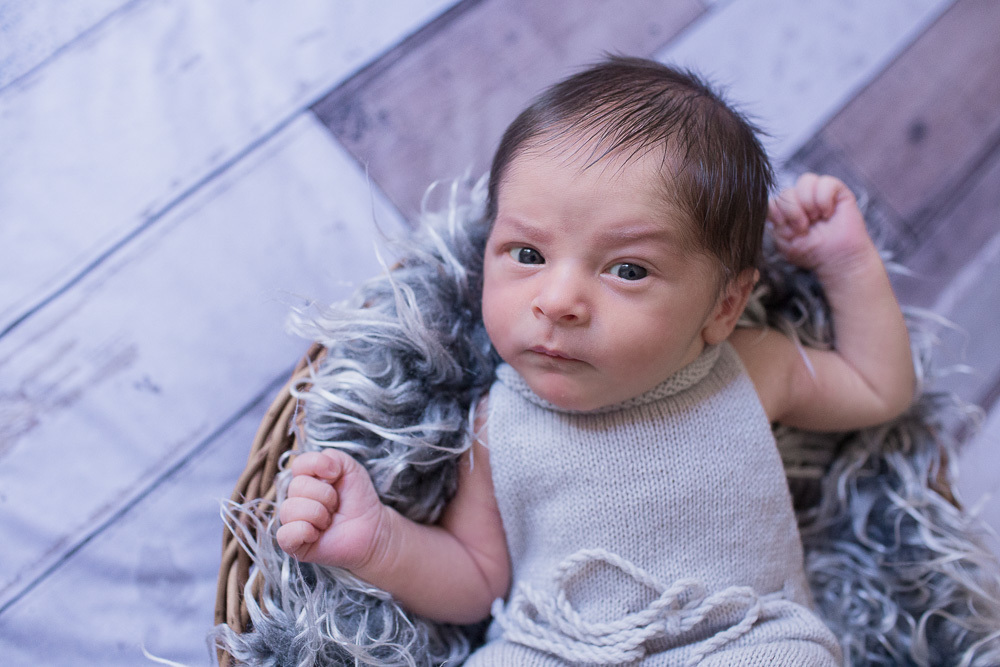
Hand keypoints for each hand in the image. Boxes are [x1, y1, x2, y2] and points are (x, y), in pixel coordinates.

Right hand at [276, 449, 386, 570]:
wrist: (372, 529)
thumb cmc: (358, 499)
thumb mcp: (350, 468)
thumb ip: (332, 456)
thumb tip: (319, 467)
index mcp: (305, 480)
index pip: (299, 465)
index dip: (320, 468)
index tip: (336, 477)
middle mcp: (295, 499)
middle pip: (297, 486)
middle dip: (325, 495)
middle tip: (336, 506)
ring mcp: (292, 521)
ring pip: (290, 509)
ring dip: (318, 514)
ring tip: (330, 521)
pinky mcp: (293, 544)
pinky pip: (285, 534)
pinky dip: (303, 532)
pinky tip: (317, 534)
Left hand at [768, 173, 874, 279]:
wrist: (839, 259)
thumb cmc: (812, 252)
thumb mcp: (786, 243)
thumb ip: (775, 224)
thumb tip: (772, 206)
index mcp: (786, 211)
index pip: (773, 199)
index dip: (778, 213)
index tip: (788, 231)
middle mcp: (801, 199)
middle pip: (786, 191)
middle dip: (794, 212)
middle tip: (805, 227)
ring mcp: (819, 193)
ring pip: (805, 180)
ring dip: (809, 203)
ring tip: (817, 218)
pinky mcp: (838, 191)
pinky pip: (826, 182)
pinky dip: (825, 199)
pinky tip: (828, 213)